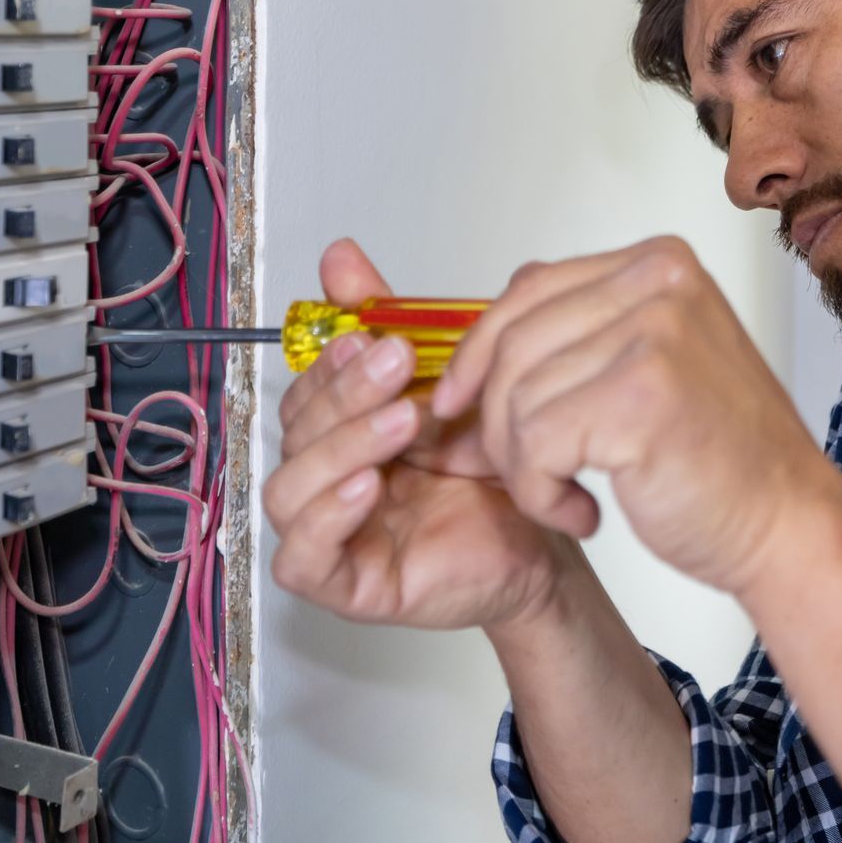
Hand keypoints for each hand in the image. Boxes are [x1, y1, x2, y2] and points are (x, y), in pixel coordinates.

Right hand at [265, 239, 569, 629]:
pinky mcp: (349, 587)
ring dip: (340, 447)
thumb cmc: (499, 466)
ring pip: (287, 490)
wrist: (553, 533)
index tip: (368, 333)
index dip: (326, 363)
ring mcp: (332, 534)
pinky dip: (327, 518)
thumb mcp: (448, 379)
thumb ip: (389, 318)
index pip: (303, 391)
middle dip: (342, 393)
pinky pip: (303, 560)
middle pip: (293, 432)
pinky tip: (370, 485)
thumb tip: (339, 255)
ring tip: (403, 422)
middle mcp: (329, 480)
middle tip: (396, 363)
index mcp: (343, 431)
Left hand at [431, 236, 830, 592]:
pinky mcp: (640, 397)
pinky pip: (535, 444)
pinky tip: (582, 513)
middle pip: (513, 341)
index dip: (479, 350)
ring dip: (525, 468)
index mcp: (659, 264)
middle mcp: (658, 284)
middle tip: (529, 473)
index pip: (529, 288)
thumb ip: (582, 334)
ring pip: (516, 397)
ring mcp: (654, 335)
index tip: (457, 398)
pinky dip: (541, 493)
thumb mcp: (652, 364)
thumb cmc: (722, 461)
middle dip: (496, 420)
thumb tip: (478, 344)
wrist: (788, 527)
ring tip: (568, 495)